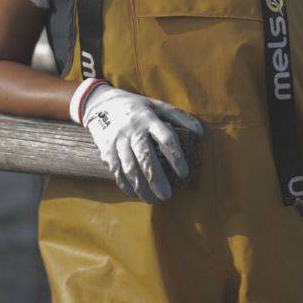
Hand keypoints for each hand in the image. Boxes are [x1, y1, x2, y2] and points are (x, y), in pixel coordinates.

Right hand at [73, 81, 202, 202]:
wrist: (101, 103)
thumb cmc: (136, 107)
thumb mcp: (157, 105)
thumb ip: (179, 116)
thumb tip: (201, 132)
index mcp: (149, 119)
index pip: (166, 138)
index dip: (176, 157)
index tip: (184, 174)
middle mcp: (133, 130)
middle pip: (146, 157)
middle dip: (156, 179)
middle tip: (167, 196)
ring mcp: (118, 141)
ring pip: (130, 168)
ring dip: (141, 186)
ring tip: (154, 199)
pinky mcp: (107, 150)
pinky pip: (117, 171)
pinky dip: (126, 185)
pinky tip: (136, 194)